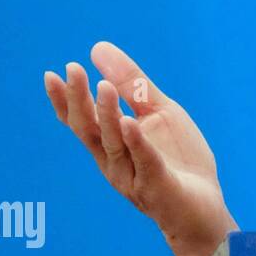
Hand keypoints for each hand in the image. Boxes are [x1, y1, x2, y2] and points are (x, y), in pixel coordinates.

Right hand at [43, 41, 237, 255]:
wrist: (203, 206)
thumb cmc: (179, 159)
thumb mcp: (159, 112)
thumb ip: (133, 84)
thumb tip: (98, 48)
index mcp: (112, 143)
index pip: (81, 120)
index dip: (64, 100)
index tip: (51, 74)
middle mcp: (114, 161)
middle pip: (90, 130)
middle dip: (80, 101)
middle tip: (73, 71)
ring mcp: (134, 175)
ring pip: (114, 144)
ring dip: (107, 115)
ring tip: (103, 86)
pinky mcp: (157, 184)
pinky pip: (145, 161)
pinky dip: (137, 142)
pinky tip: (131, 123)